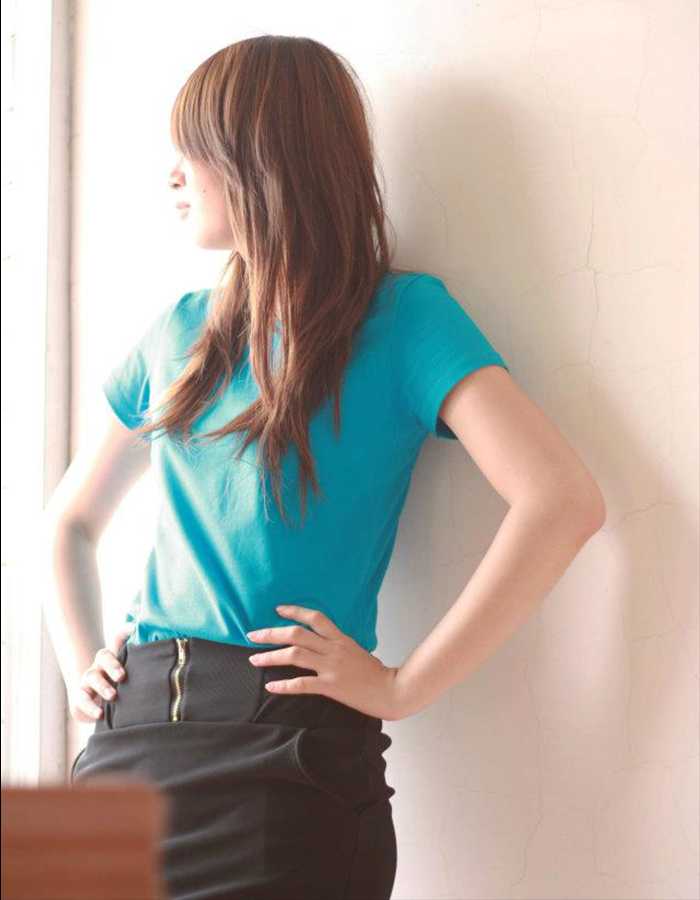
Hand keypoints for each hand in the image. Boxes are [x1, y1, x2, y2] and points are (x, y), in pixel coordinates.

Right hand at [67, 622, 133, 723]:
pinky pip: (82, 699)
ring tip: (113, 696)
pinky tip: (100, 714)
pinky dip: (90, 707)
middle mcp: (100, 666)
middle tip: (122, 676)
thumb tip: (152, 643)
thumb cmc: (121, 690)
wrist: (99, 710)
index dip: (124, 634)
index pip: (117, 642)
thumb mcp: (132, 677)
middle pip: (103, 656)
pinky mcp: (80, 697)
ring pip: (91, 677)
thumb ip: (140, 664)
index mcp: (114, 659)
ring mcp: (88, 681)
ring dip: (102, 686)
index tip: (133, 629)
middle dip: (112, 664)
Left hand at [246, 605, 402, 720]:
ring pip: (294, 656)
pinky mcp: (330, 687)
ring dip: (271, 656)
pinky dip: (283, 685)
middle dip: (271, 633)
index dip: (294, 611)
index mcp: (341, 638)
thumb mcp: (357, 650)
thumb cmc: (376, 672)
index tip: (277, 609)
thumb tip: (320, 642)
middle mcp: (333, 649)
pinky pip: (302, 684)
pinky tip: (271, 686)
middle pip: (297, 635)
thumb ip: (338, 645)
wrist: (392, 690)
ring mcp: (331, 667)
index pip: (315, 618)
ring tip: (254, 659)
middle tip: (252, 634)